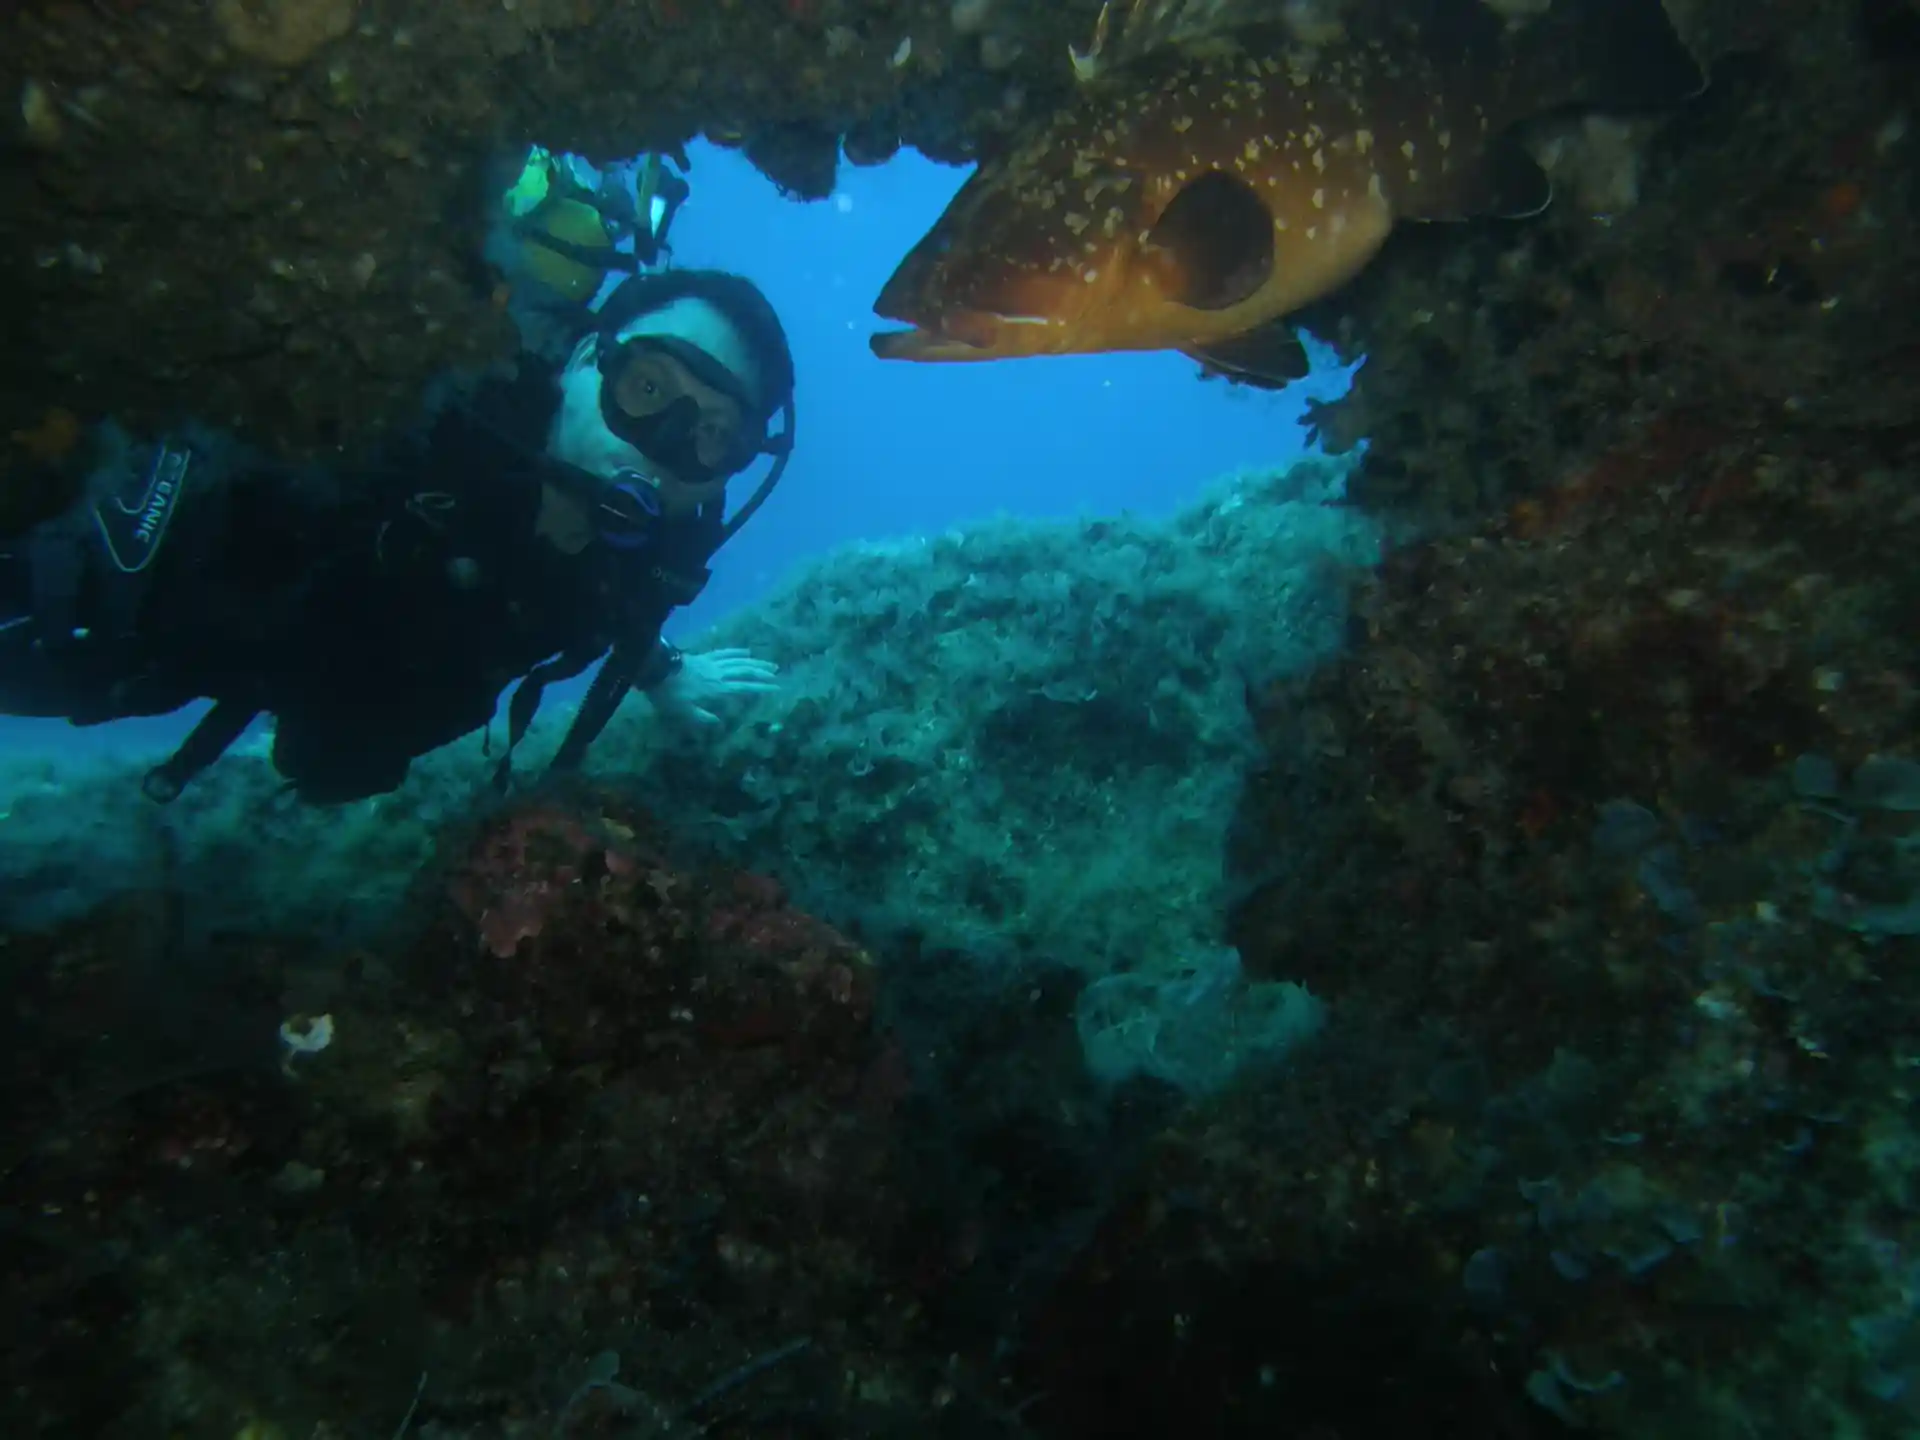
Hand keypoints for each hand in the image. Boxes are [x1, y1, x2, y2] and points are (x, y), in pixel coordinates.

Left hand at [647, 647, 778, 727]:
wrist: (655, 669)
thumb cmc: (668, 694)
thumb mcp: (683, 712)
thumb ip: (701, 717)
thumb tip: (717, 721)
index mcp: (716, 688)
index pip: (744, 687)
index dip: (761, 687)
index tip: (776, 688)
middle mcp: (718, 674)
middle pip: (745, 671)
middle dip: (762, 672)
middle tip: (777, 673)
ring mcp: (712, 662)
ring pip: (738, 660)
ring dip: (755, 661)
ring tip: (768, 662)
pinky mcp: (704, 656)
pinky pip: (724, 652)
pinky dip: (736, 651)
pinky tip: (745, 651)